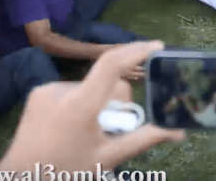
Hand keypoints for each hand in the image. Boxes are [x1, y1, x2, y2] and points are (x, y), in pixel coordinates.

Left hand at [0, 41, 184, 173]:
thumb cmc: (65, 171)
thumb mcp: (108, 158)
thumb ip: (145, 139)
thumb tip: (178, 130)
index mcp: (80, 105)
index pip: (112, 65)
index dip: (137, 52)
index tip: (158, 47)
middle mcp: (61, 89)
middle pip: (106, 83)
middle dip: (117, 101)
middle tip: (113, 130)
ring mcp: (47, 89)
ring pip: (90, 87)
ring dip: (98, 103)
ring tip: (90, 133)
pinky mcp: (38, 93)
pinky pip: (72, 90)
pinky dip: (81, 103)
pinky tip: (72, 127)